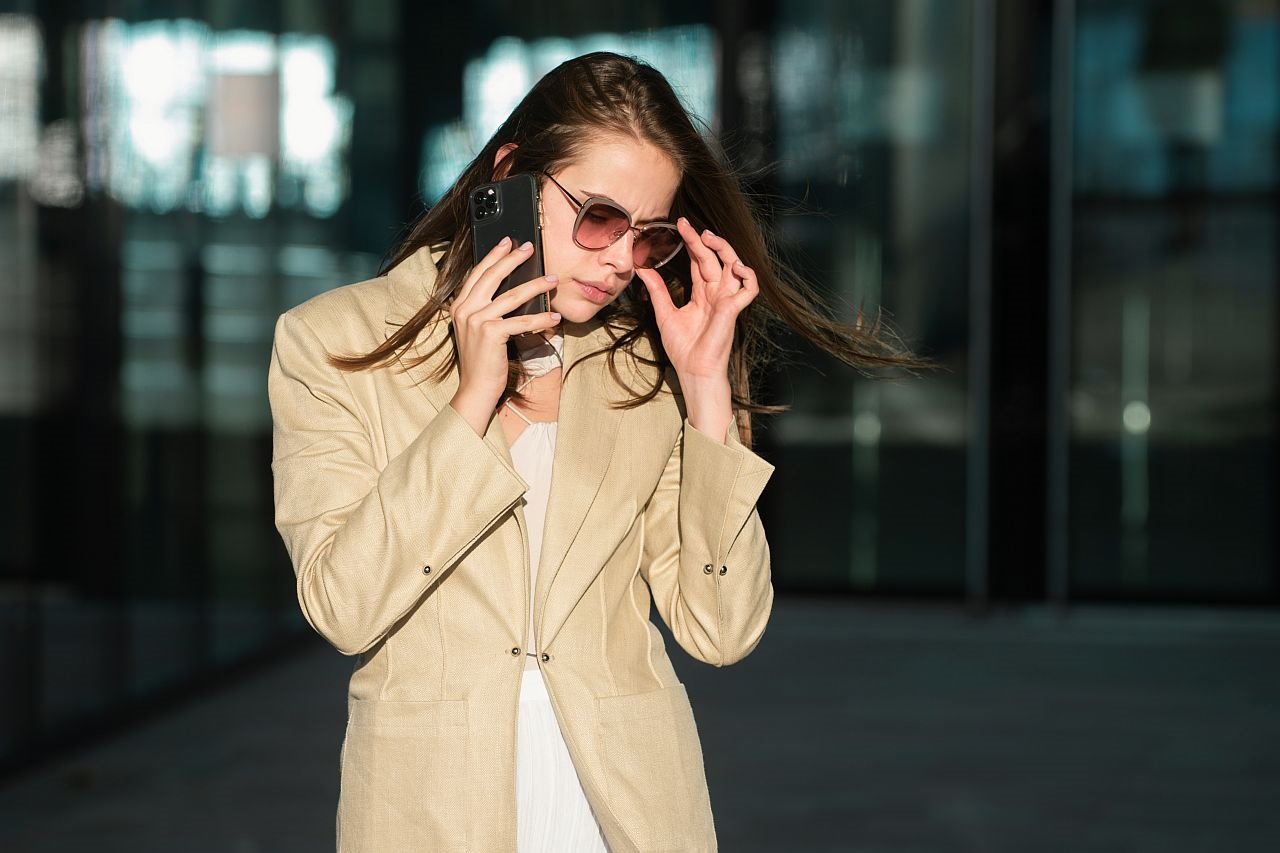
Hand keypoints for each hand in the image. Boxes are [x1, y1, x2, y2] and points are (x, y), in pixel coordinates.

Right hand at [448, 237, 559, 434]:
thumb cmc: (482, 361)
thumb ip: (486, 310)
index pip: (478, 273)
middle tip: (530, 248)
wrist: (475, 389)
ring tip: (553, 280)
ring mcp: (476, 321)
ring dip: (536, 286)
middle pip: (492, 276)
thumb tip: (511, 292)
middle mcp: (465, 309)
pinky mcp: (491, 333)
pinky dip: (541, 319)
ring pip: (512, 296)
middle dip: (513, 259)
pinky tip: (555, 317)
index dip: (493, 256)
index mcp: (460, 306)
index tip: (507, 242)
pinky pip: (522, 321)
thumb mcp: (478, 330)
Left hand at [634, 217, 758, 380]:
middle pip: (713, 258)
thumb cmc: (683, 347)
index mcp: (702, 293)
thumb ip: (657, 289)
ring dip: (724, 248)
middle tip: (686, 225)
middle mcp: (717, 293)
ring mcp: (727, 299)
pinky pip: (749, 287)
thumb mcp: (664, 312)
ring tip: (707, 237)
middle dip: (702, 240)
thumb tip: (641, 267)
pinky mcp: (734, 309)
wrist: (693, 370)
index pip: (698, 261)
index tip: (678, 226)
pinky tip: (735, 265)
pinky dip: (747, 274)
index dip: (691, 243)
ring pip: (734, 265)